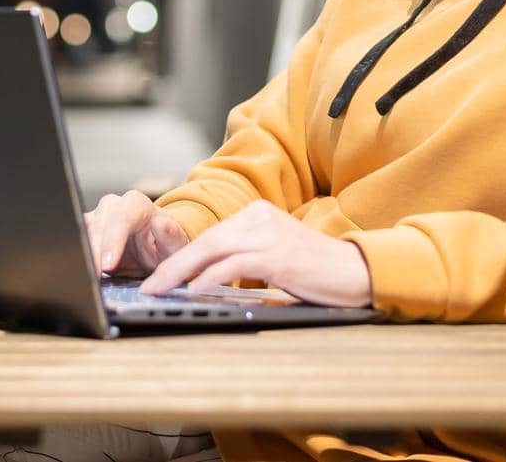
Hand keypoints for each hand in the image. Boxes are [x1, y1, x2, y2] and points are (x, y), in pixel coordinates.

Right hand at [83, 190, 189, 276]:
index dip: (113, 240)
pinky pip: (76, 239)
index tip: (109, 264)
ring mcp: (98, 217)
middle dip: (94, 251)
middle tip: (95, 276)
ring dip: (84, 253)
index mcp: (137, 205)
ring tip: (88, 277)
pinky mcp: (86, 231)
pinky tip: (83, 272)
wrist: (156, 251)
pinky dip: (79, 256)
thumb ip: (171, 235)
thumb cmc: (165, 246)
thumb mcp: (176, 245)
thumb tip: (160, 223)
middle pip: (98, 223)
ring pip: (83, 230)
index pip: (122, 217)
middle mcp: (115, 206)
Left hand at [139, 200, 372, 307]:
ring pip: (213, 249)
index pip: (211, 236)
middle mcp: (260, 218)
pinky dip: (212, 276)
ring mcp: (269, 234)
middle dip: (172, 265)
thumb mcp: (273, 257)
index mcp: (257, 215)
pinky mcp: (278, 255)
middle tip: (149, 286)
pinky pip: (236, 263)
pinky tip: (195, 289)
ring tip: (161, 290)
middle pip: (206, 240)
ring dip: (181, 272)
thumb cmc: (315, 271)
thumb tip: (203, 280)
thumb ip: (243, 260)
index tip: (159, 277)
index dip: (181, 258)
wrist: (356, 272)